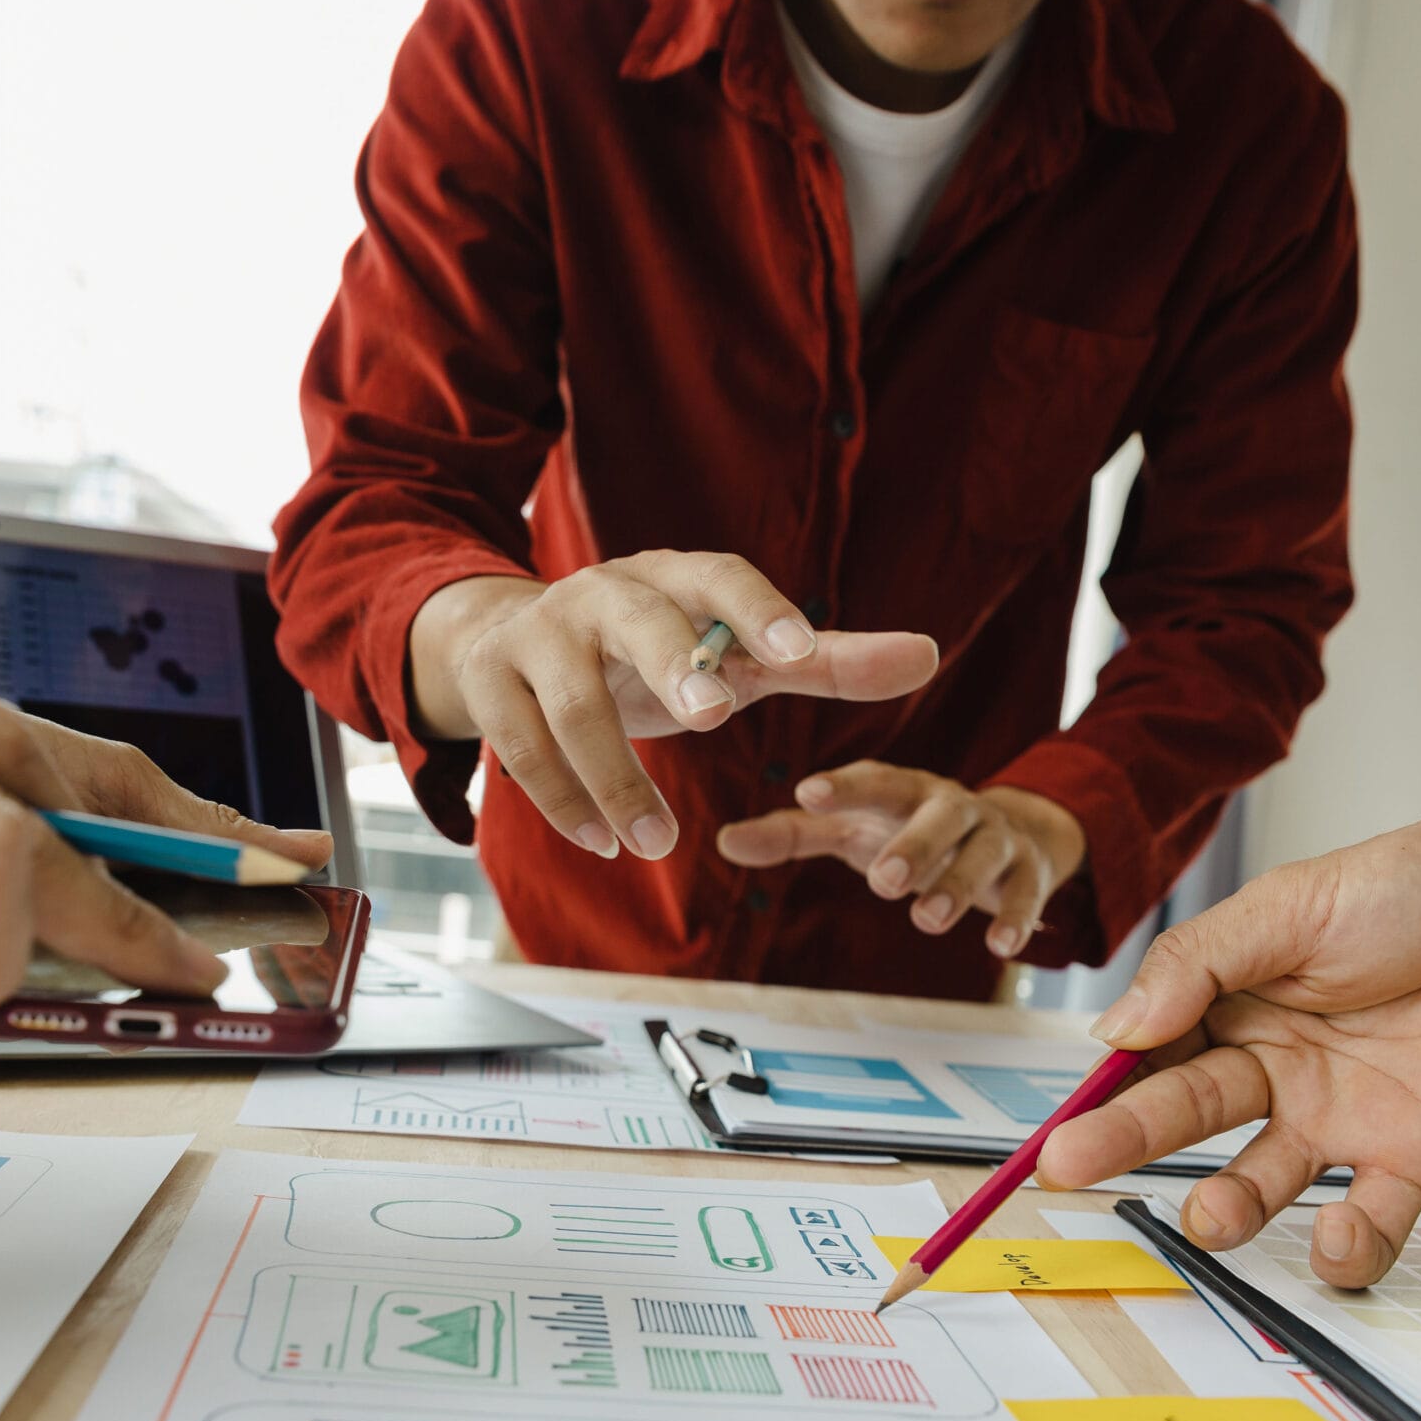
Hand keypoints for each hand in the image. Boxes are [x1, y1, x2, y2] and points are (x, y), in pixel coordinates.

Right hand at [407, 554, 936, 858]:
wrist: (509, 637)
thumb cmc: (653, 649)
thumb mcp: (738, 653)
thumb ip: (827, 662)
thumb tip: (928, 656)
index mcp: (674, 577)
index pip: (720, 577)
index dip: (758, 609)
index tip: (796, 650)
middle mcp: (603, 594)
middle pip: (636, 623)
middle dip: (672, 664)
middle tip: (712, 714)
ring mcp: (539, 635)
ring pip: (572, 703)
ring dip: (616, 778)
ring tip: (658, 843)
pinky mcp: (492, 685)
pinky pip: (522, 750)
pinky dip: (564, 802)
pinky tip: (605, 844)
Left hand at [714, 762, 1084, 959]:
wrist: (1011, 833)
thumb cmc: (911, 829)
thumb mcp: (853, 829)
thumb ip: (794, 834)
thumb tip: (724, 841)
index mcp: (906, 789)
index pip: (876, 779)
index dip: (845, 784)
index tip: (809, 793)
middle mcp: (954, 805)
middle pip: (940, 815)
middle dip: (913, 845)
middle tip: (882, 881)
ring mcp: (995, 835)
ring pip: (983, 852)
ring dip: (957, 884)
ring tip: (926, 920)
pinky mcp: (1029, 870)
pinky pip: (1028, 891)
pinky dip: (1017, 917)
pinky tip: (1000, 945)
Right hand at [1034, 814, 1420, 1273]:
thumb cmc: (1413, 884)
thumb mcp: (1289, 905)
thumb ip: (1199, 965)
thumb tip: (1115, 1030)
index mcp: (1233, 1005)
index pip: (1147, 1058)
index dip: (1098, 1096)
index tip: (1052, 1135)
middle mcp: (1277, 1069)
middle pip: (1187, 1117)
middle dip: (1127, 1143)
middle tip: (1074, 1168)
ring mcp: (1341, 1116)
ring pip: (1266, 1182)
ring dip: (1231, 1208)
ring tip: (1212, 1213)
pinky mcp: (1414, 1152)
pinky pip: (1374, 1218)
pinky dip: (1351, 1246)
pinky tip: (1336, 1239)